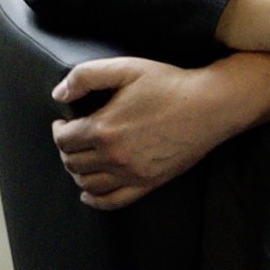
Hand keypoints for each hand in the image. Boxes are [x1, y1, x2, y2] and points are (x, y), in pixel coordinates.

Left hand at [51, 54, 267, 208]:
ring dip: (78, 172)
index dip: (58, 130)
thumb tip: (58, 94)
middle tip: (72, 138)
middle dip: (66, 149)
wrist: (210, 105)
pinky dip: (95, 200)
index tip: (63, 123)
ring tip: (82, 158)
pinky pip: (114, 201)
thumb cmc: (170, 84)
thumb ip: (85, 76)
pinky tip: (88, 193)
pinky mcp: (149, 182)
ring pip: (88, 183)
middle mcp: (114, 156)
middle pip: (72, 162)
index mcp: (103, 128)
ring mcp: (132, 173)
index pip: (63, 139)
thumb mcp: (125, 68)